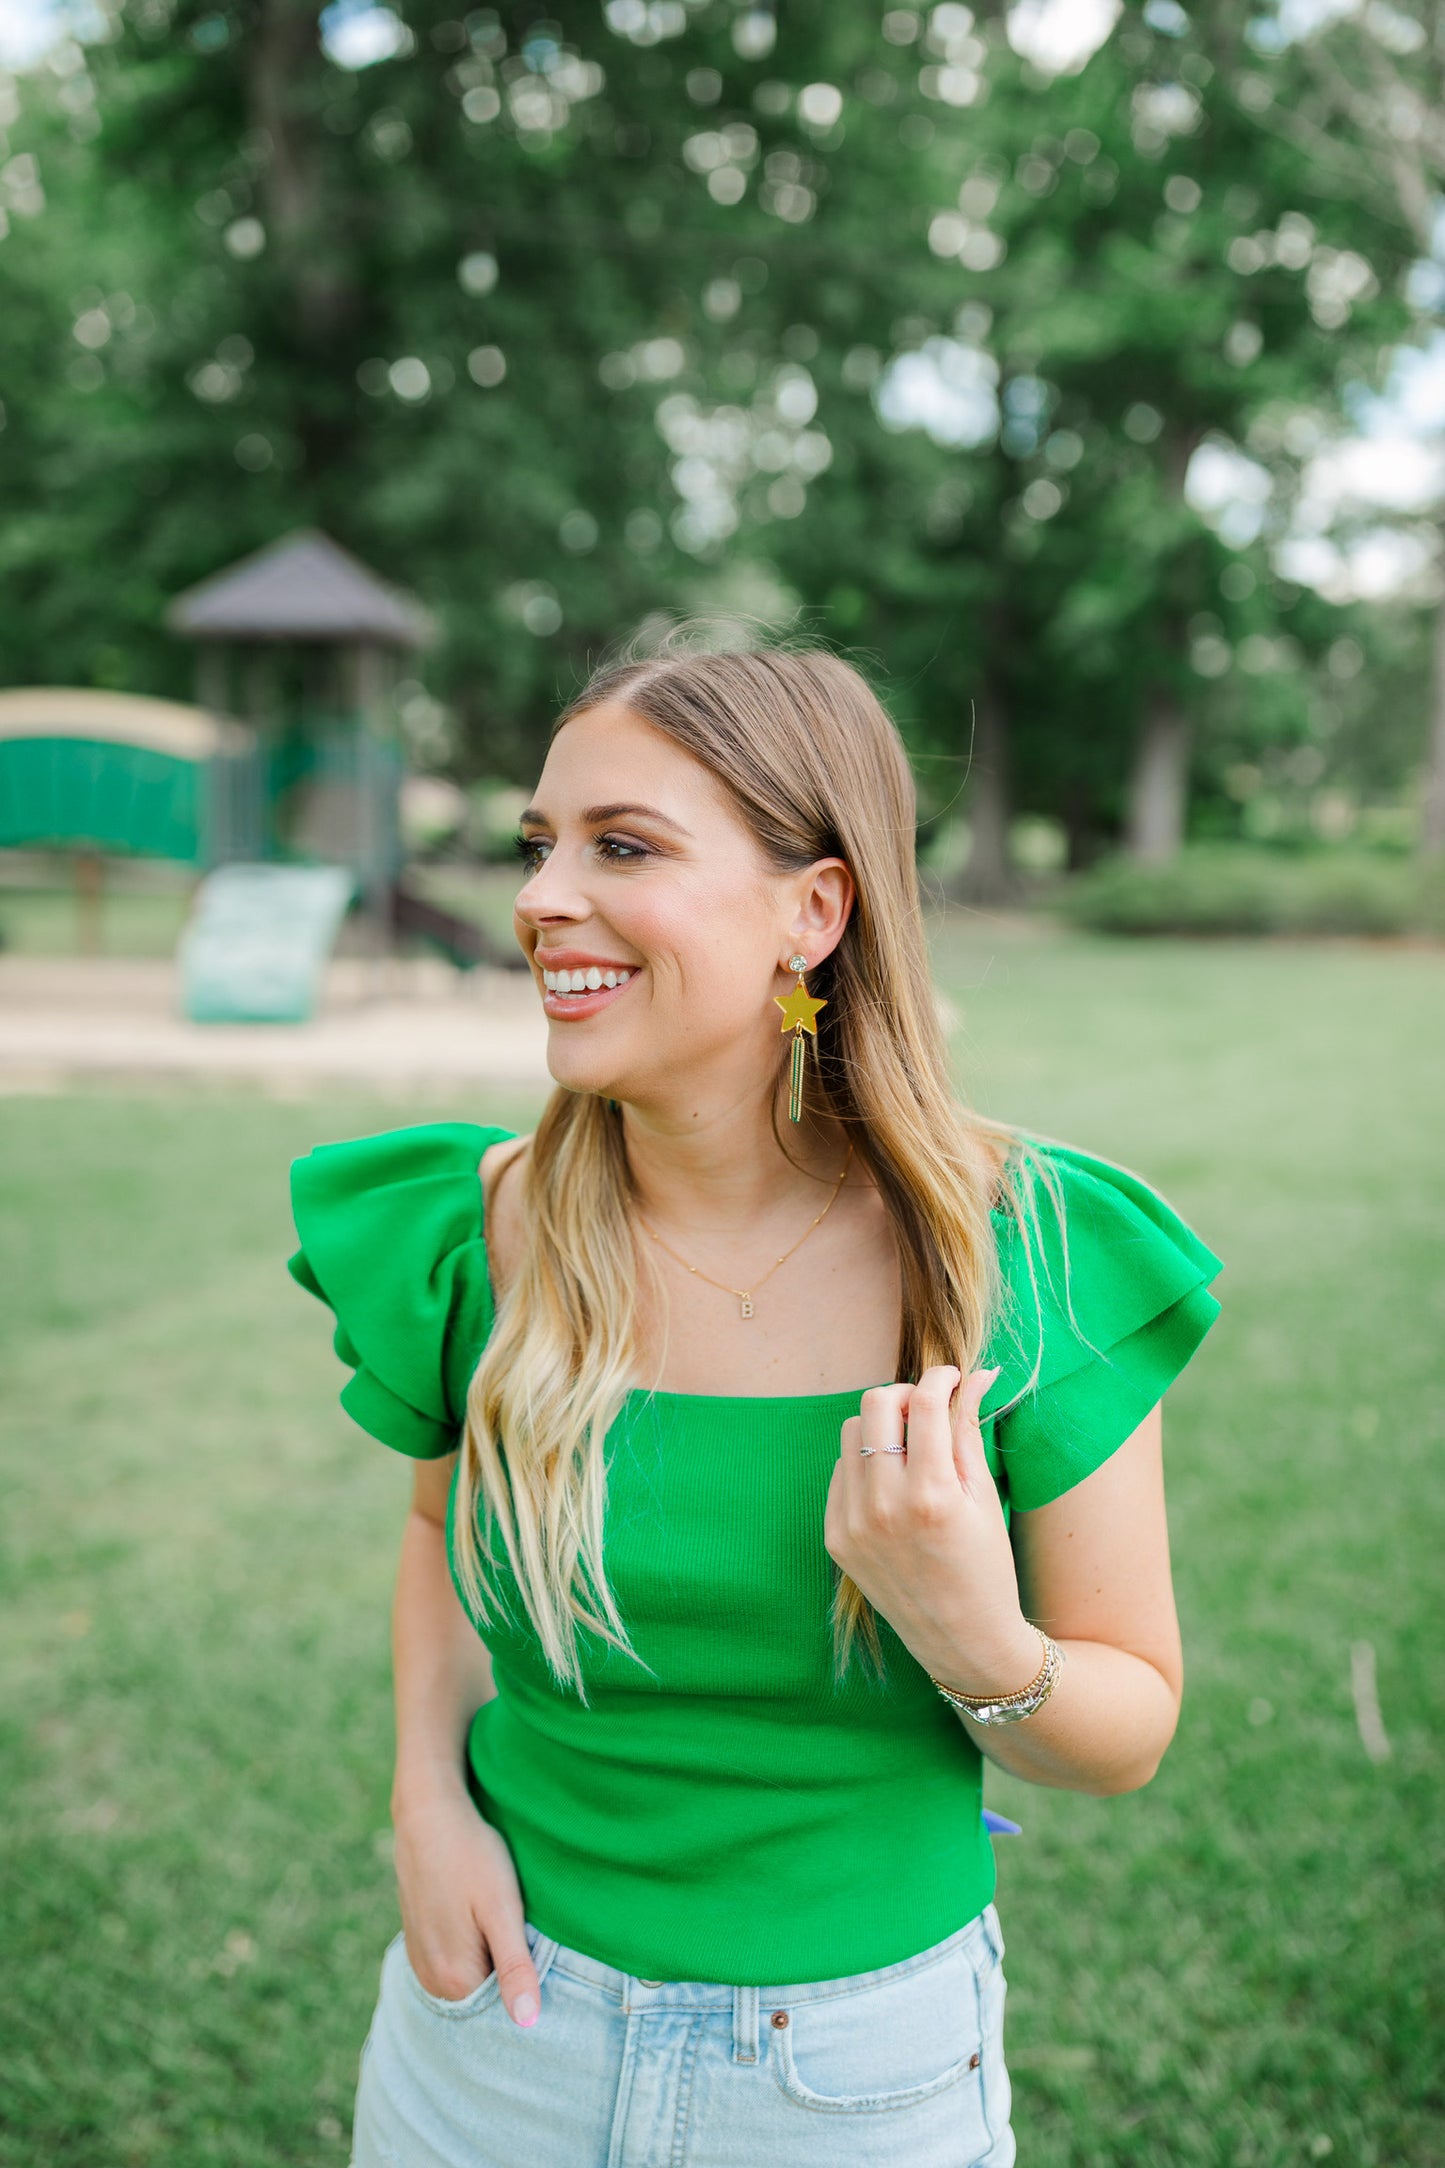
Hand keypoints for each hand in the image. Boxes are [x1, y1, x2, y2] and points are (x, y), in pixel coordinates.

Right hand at [392, 1790, 541, 2027]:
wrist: (429, 1814)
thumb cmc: (471, 1856)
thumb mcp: (502, 1909)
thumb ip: (515, 1968)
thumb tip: (528, 2022)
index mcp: (454, 1980)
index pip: (503, 2010)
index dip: (528, 1986)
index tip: (540, 1954)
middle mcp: (431, 1981)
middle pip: (485, 1997)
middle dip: (508, 1976)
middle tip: (523, 1930)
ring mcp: (420, 1962)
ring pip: (469, 1979)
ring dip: (490, 1962)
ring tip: (502, 1922)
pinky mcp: (418, 1943)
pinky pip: (453, 1963)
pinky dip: (472, 1951)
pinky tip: (481, 1919)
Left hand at [824, 1364, 1040, 1696]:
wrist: (962, 1640)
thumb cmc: (987, 1569)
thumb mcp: (985, 1498)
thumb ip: (968, 1430)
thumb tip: (976, 1374)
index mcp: (931, 1495)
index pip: (925, 1404)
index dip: (941, 1378)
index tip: (952, 1377)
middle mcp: (884, 1506)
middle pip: (876, 1404)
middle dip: (906, 1395)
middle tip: (928, 1409)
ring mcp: (852, 1523)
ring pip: (852, 1431)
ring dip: (881, 1426)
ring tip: (911, 1446)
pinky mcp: (835, 1538)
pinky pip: (840, 1471)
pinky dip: (866, 1463)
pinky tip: (893, 1481)